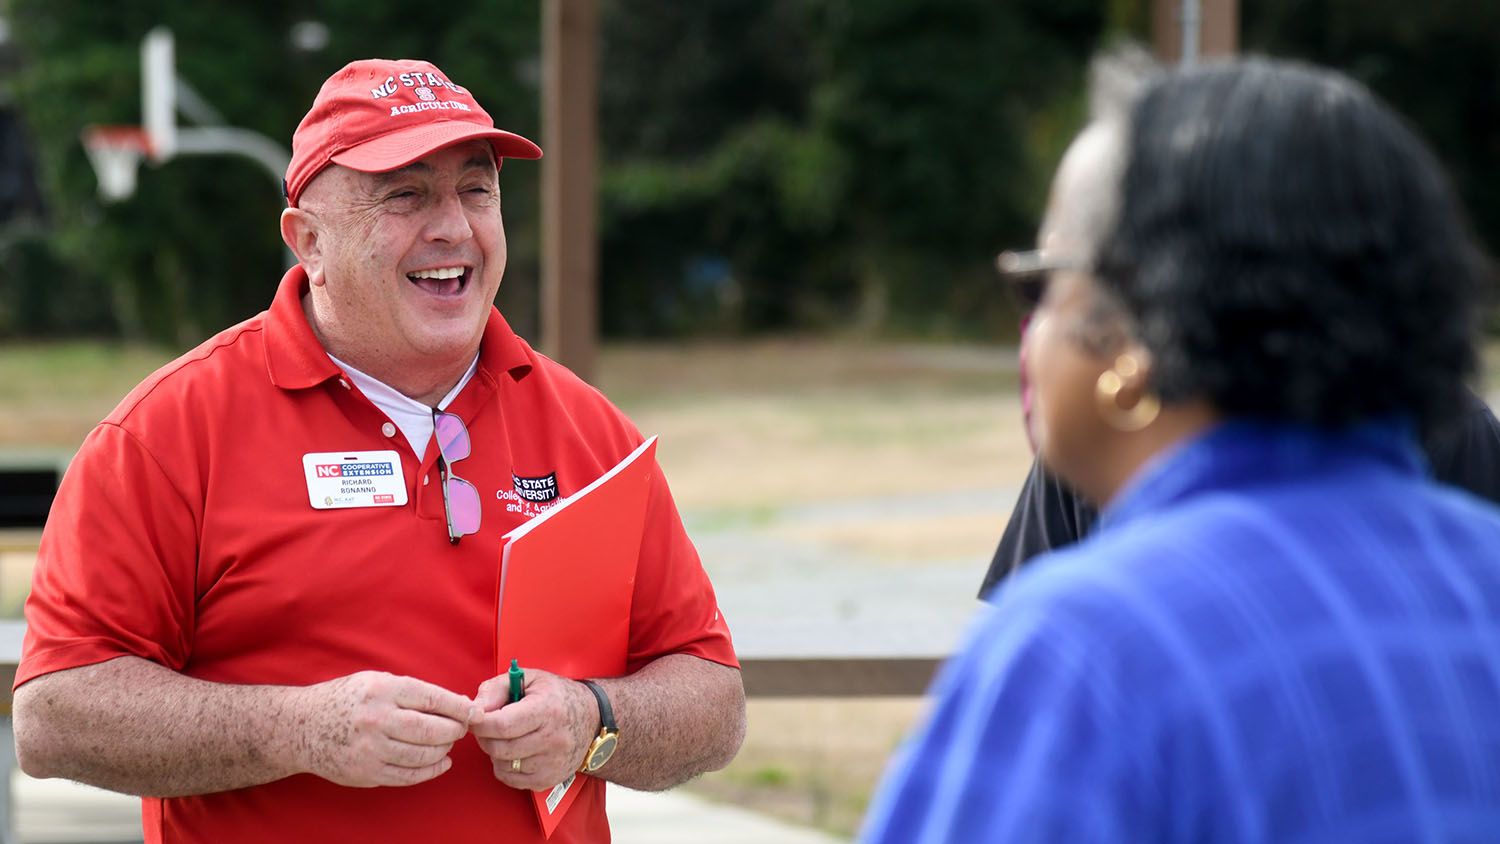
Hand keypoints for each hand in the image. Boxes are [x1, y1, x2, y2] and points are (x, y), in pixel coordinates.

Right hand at [292, 671, 481, 787]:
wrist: (302, 726)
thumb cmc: (346, 699)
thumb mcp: (376, 681)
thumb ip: (412, 691)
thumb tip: (456, 703)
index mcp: (382, 690)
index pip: (432, 699)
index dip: (459, 707)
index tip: (475, 712)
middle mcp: (376, 719)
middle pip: (431, 730)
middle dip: (454, 730)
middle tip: (462, 728)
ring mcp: (370, 749)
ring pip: (422, 755)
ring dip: (444, 751)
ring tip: (448, 744)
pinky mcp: (366, 773)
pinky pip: (408, 776)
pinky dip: (430, 771)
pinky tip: (440, 763)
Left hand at [471, 668, 596, 789]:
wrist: (593, 718)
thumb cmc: (556, 696)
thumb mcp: (530, 679)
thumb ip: (497, 688)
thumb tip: (474, 709)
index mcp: (547, 711)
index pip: (502, 725)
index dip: (480, 723)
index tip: (474, 717)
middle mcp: (552, 740)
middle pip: (500, 748)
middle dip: (484, 738)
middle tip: (487, 727)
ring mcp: (553, 763)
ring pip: (503, 765)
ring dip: (495, 753)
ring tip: (505, 738)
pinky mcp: (550, 779)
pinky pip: (512, 780)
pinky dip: (505, 767)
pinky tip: (513, 753)